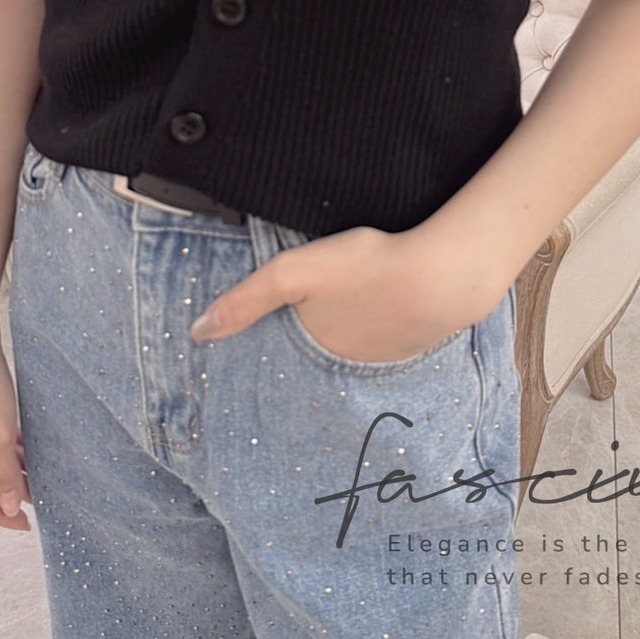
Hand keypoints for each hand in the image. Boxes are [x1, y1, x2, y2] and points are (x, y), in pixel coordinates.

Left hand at [189, 223, 504, 363]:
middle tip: (297, 325)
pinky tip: (378, 308)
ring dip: (341, 338)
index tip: (246, 354)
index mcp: (311, 354)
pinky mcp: (410, 344)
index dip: (263, 354)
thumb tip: (196, 333)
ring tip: (336, 316)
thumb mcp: (294, 273)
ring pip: (348, 350)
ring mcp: (380, 360)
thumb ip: (245, 300)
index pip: (277, 363)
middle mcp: (343, 369)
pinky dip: (374, 329)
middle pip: (312, 358)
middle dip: (301, 350)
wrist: (444, 275)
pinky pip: (381, 342)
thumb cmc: (367, 269)